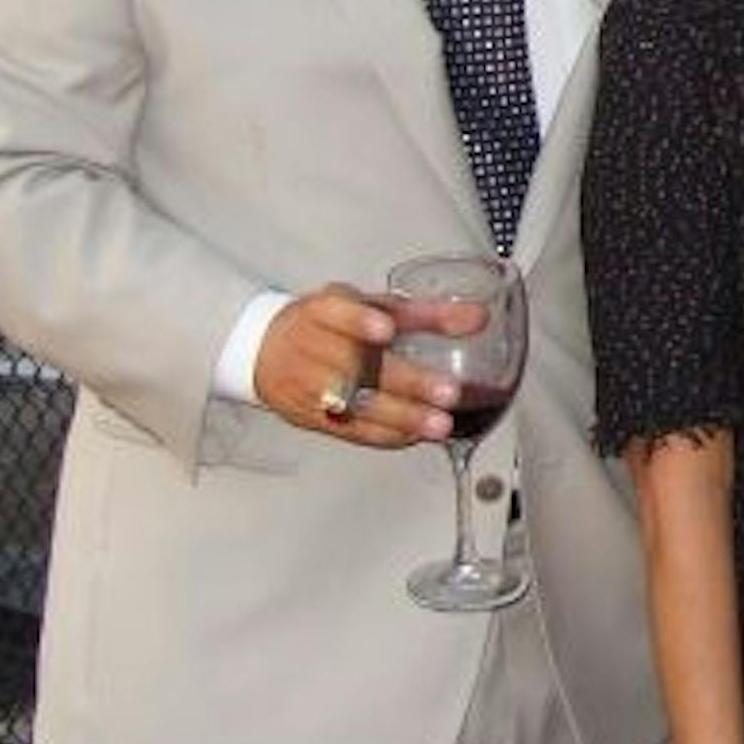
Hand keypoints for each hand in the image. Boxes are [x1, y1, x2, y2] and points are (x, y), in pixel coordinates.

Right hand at [253, 283, 478, 446]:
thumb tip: (478, 318)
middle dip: (405, 382)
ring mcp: (309, 386)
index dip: (360, 320)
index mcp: (324, 311)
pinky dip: (384, 435)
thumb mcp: (372, 307)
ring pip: (355, 404)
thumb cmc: (329, 324)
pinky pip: (349, 429)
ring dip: (401, 416)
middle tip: (447, 392)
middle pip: (356, 366)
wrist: (265, 350)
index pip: (338, 313)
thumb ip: (428, 314)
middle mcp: (313, 348)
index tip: (385, 328)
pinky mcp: (311, 418)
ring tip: (438, 425)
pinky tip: (414, 436)